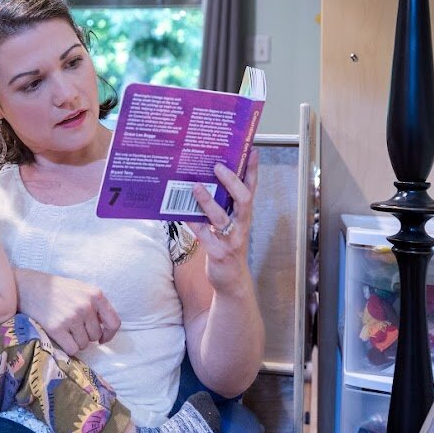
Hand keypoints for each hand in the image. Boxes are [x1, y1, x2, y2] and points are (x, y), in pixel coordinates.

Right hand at [17, 270, 120, 354]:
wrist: (28, 287)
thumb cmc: (56, 289)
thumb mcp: (81, 289)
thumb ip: (96, 305)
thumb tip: (106, 330)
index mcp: (96, 294)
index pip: (114, 322)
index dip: (109, 334)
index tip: (102, 338)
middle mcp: (86, 306)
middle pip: (96, 336)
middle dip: (86, 335)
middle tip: (73, 326)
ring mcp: (72, 317)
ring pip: (84, 344)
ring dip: (76, 341)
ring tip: (64, 328)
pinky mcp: (57, 328)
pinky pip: (72, 349)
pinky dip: (67, 347)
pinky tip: (59, 336)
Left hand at [191, 149, 258, 296]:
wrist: (232, 282)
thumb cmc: (228, 247)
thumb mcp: (231, 225)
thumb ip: (224, 206)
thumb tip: (208, 179)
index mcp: (244, 216)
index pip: (252, 189)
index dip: (253, 170)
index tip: (253, 150)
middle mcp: (242, 226)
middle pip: (243, 199)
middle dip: (232, 181)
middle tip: (218, 166)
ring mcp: (231, 240)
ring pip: (221, 218)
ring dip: (208, 201)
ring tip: (195, 186)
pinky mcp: (217, 253)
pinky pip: (203, 234)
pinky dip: (192, 222)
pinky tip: (180, 211)